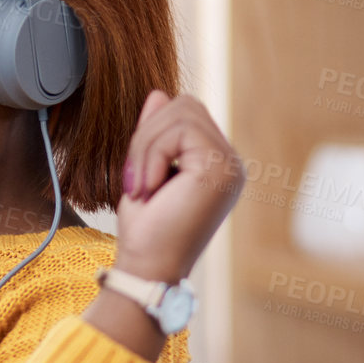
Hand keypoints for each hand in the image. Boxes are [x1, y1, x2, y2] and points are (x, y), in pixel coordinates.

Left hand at [115, 89, 244, 281]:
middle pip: (184, 105)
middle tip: (133, 181)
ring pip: (180, 112)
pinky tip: (149, 189)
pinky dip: (151, 156)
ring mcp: (230, 165)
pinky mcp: (220, 168)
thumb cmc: (145, 231)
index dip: (151, 133)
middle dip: (146, 135)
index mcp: (216, 163)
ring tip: (139, 187)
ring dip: (145, 147)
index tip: (134, 178)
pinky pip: (179, 131)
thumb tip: (158, 93)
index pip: (186, 113)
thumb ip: (155, 135)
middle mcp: (230, 162)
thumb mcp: (144, 171)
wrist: (146, 268)